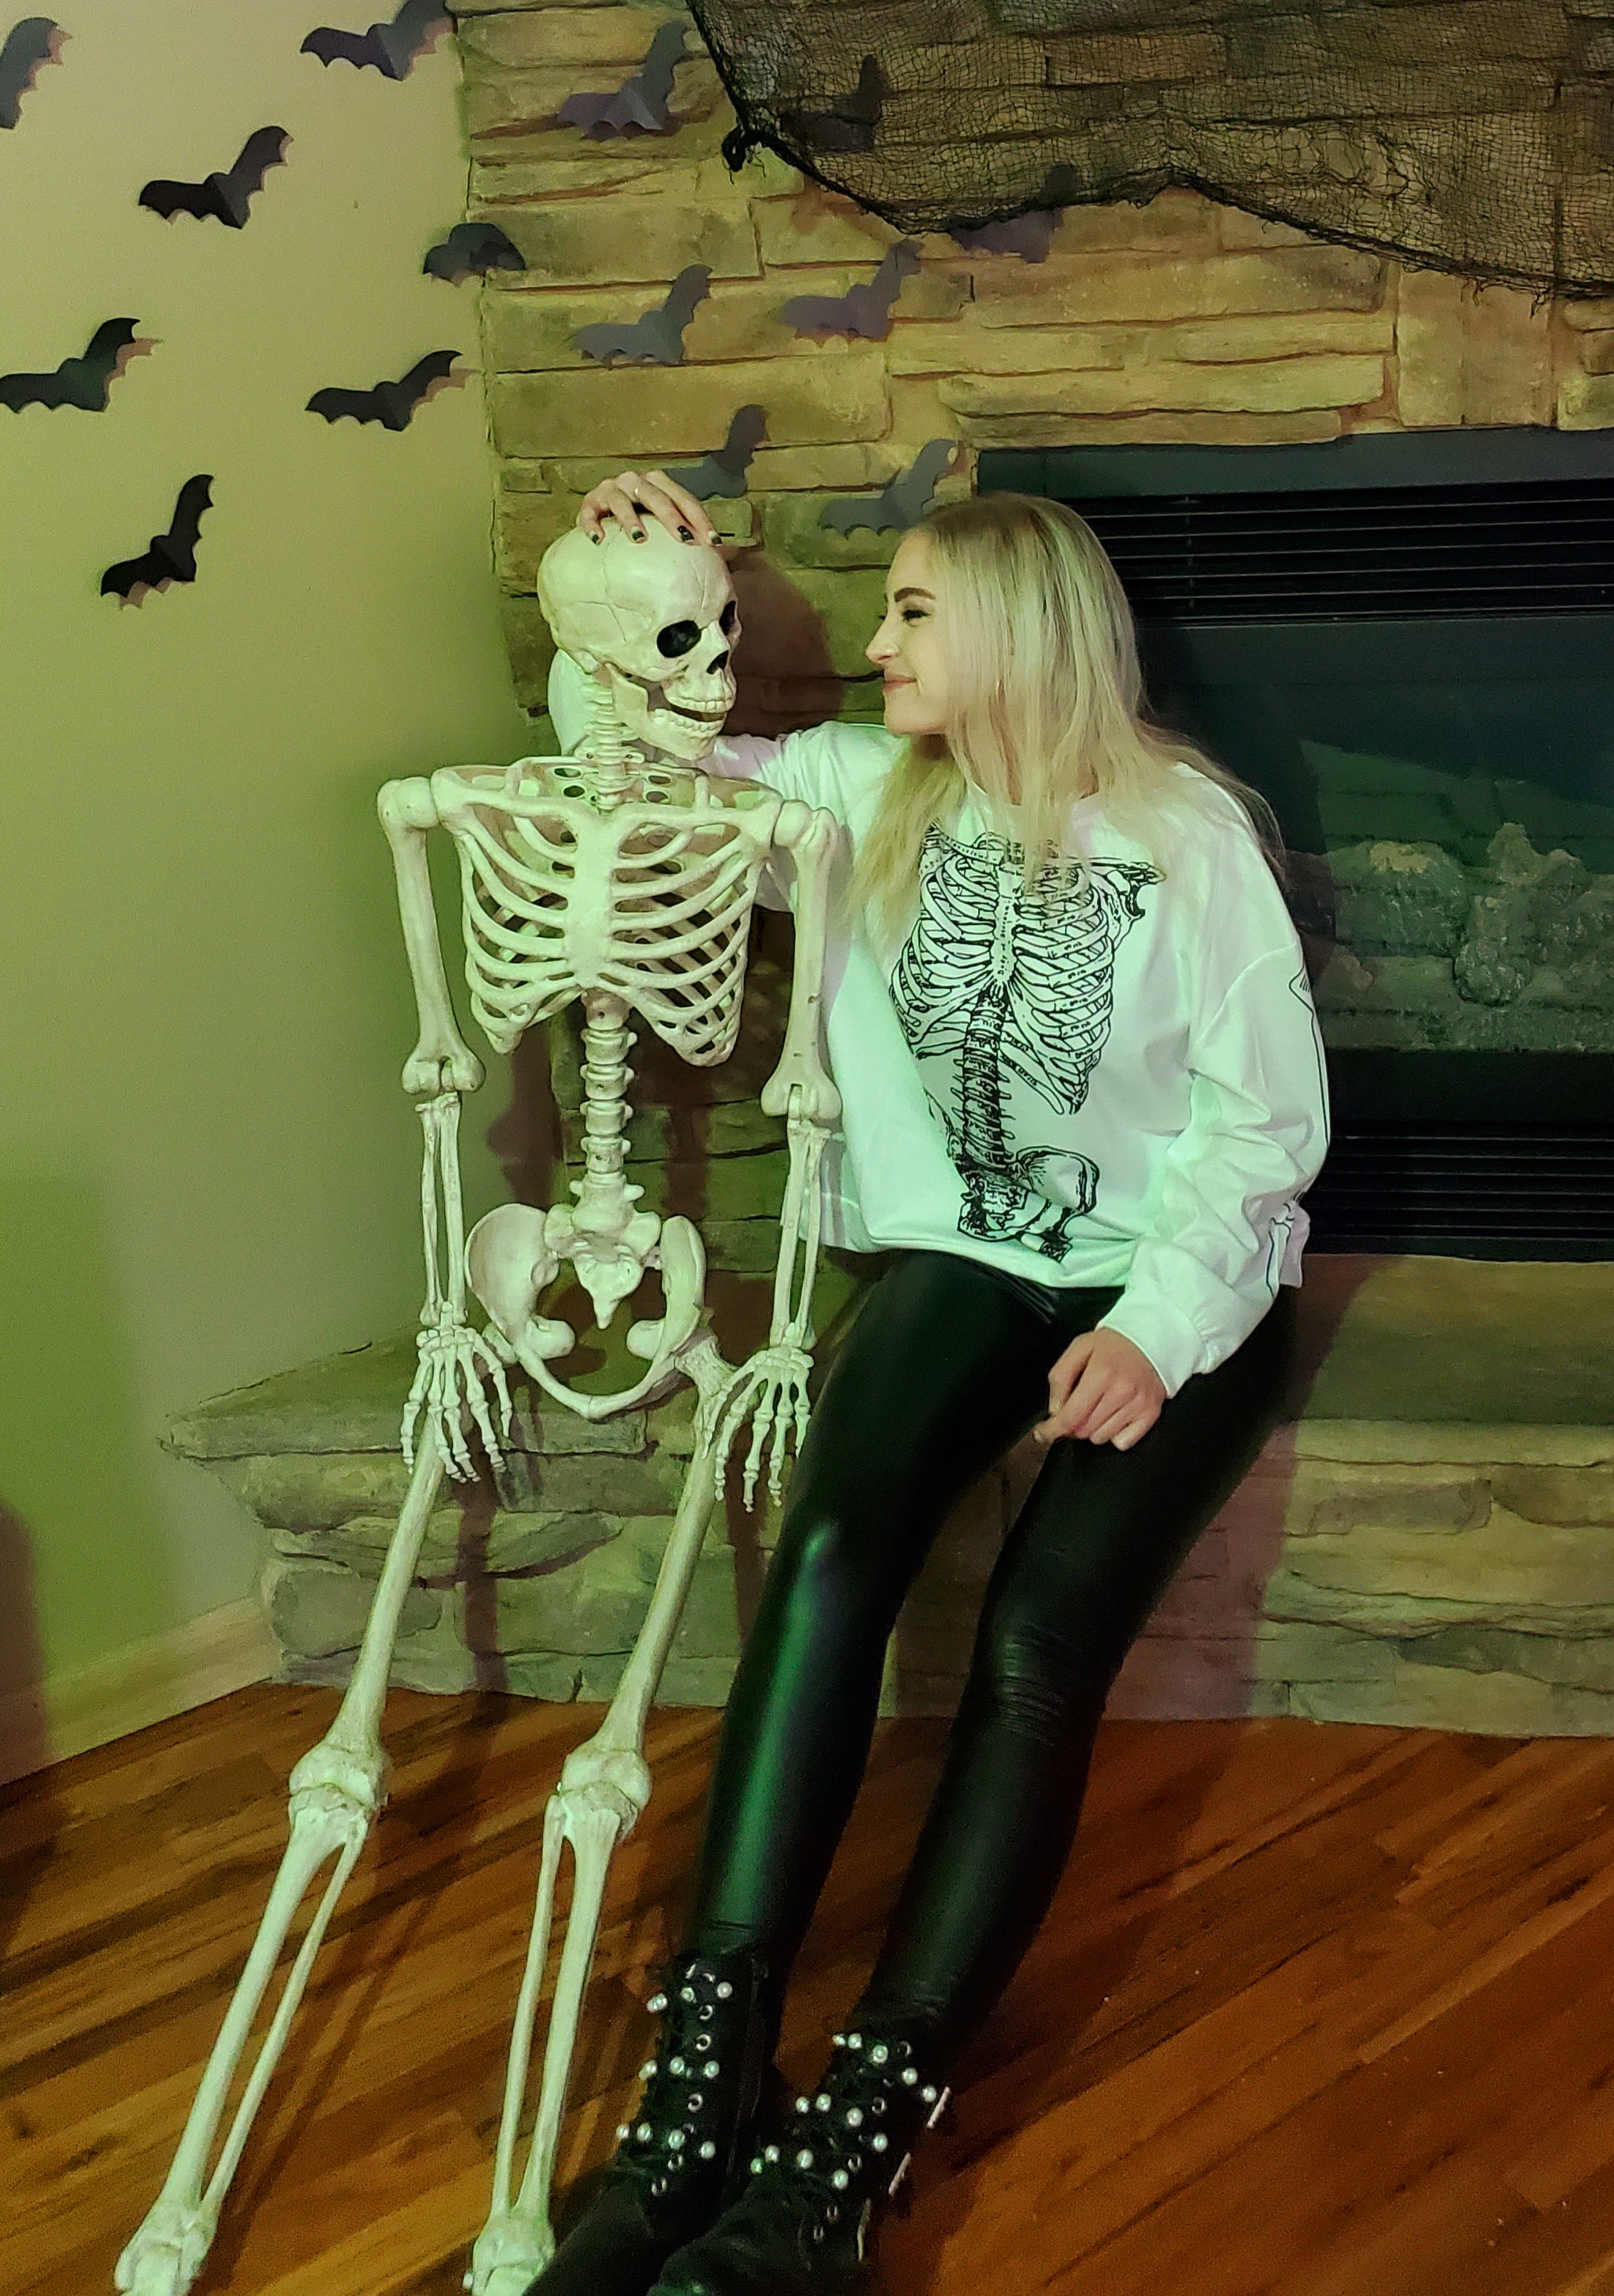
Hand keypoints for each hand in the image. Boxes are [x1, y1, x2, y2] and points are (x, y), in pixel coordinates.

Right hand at [575, 467, 719, 547]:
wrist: (601, 514)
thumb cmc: (642, 521)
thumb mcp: (668, 524)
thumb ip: (695, 534)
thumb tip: (730, 552)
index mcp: (658, 483)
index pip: (683, 498)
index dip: (699, 518)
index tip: (713, 541)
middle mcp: (635, 481)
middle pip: (655, 495)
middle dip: (671, 516)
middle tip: (684, 538)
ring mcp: (611, 490)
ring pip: (622, 500)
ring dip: (630, 519)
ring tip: (639, 538)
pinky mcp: (590, 502)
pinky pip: (590, 512)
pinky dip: (592, 524)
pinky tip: (599, 540)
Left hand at [1033, 1327, 1164, 1450]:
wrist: (1149, 1340)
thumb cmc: (1113, 1345)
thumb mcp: (1079, 1349)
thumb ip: (1060, 1378)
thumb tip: (1055, 1410)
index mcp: (1101, 1373)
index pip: (1071, 1416)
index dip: (1053, 1429)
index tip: (1043, 1434)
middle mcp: (1122, 1391)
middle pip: (1084, 1430)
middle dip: (1075, 1423)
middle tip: (1079, 1406)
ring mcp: (1139, 1404)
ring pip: (1102, 1437)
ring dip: (1095, 1427)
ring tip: (1101, 1404)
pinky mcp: (1151, 1414)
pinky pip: (1123, 1442)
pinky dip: (1116, 1433)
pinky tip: (1116, 1413)